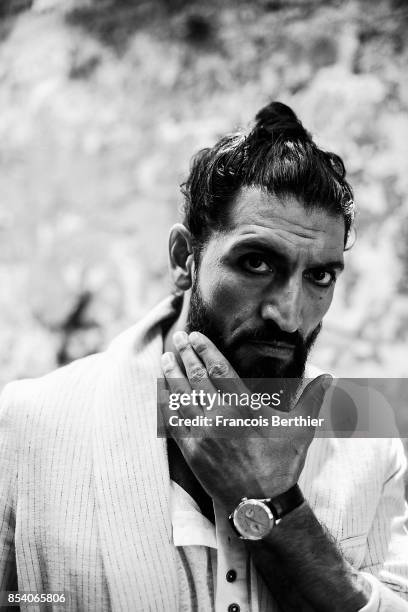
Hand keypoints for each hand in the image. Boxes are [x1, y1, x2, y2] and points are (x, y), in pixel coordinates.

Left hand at [161, 330, 330, 510]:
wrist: (263, 504)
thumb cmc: (284, 464)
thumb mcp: (302, 428)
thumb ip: (313, 398)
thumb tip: (329, 375)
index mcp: (244, 406)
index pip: (219, 368)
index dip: (205, 349)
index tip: (196, 336)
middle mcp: (220, 416)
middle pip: (197, 378)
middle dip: (186, 355)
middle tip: (179, 337)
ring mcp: (203, 434)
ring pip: (181, 397)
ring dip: (172, 376)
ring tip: (165, 359)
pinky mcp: (192, 452)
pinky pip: (173, 423)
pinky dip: (166, 405)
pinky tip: (162, 394)